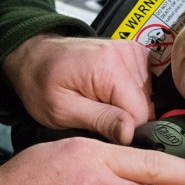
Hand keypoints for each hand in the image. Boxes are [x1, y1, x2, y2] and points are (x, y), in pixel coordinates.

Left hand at [2, 35, 153, 143]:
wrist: (35, 57)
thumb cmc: (41, 81)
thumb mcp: (62, 110)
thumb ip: (101, 121)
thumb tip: (130, 133)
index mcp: (109, 66)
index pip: (140, 114)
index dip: (124, 130)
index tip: (104, 129)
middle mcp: (125, 54)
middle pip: (147, 105)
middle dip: (125, 117)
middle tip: (96, 113)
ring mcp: (132, 51)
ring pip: (148, 97)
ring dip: (127, 105)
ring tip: (99, 101)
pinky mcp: (134, 53)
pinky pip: (145, 84)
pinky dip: (130, 94)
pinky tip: (109, 93)